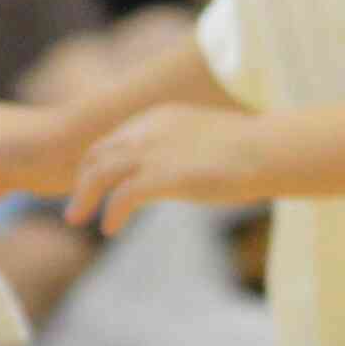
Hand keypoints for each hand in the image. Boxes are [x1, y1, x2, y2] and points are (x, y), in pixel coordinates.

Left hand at [66, 103, 267, 233]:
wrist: (268, 150)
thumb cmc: (253, 149)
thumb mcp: (209, 140)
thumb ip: (188, 149)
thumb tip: (191, 169)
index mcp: (160, 117)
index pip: (115, 138)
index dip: (99, 162)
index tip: (94, 182)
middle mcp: (148, 131)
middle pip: (99, 153)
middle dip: (82, 178)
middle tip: (76, 205)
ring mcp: (153, 152)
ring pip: (99, 173)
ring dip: (84, 196)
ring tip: (76, 218)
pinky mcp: (161, 177)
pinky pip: (122, 197)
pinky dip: (111, 212)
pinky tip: (110, 228)